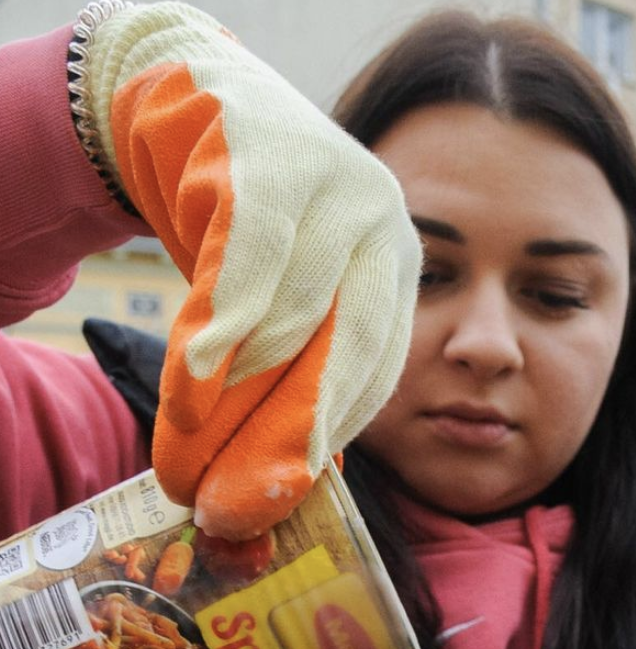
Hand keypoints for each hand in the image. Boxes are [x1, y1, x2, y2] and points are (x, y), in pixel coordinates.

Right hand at [84, 3, 419, 538]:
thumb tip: (284, 485)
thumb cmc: (246, 222)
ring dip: (229, 402)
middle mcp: (383, 228)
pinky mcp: (275, 162)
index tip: (271, 505)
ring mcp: (337, 188)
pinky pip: (247, 266)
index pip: (372, 377)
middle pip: (342, 357)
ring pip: (288, 320)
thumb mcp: (287, 298)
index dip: (318, 445)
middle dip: (280, 443)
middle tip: (224, 506)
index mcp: (398, 272)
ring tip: (183, 457)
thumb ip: (296, 374)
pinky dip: (215, 335)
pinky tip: (187, 389)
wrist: (196, 99)